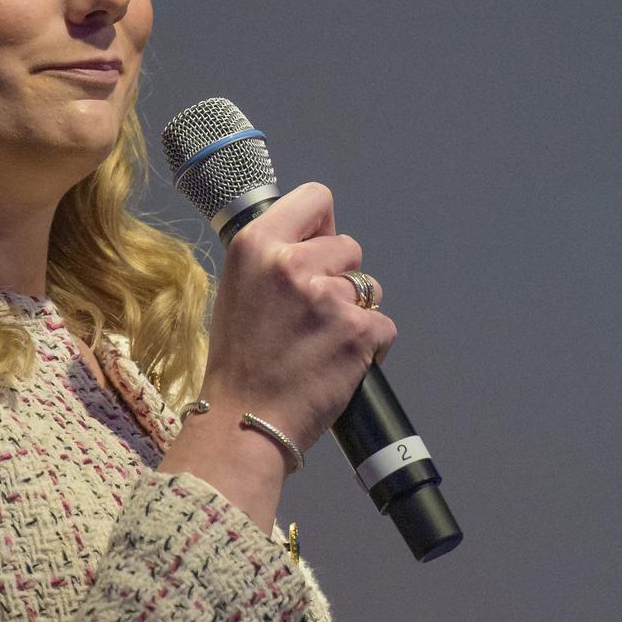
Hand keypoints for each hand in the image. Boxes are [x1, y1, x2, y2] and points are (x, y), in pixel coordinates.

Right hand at [201, 183, 396, 451]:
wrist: (242, 424)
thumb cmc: (239, 360)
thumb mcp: (238, 287)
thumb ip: (274, 259)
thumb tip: (316, 242)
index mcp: (256, 244)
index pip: (316, 198)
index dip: (322, 226)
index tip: (317, 248)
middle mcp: (292, 262)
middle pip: (348, 246)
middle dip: (339, 277)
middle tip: (310, 315)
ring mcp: (328, 297)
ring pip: (369, 288)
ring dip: (355, 312)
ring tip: (322, 343)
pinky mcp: (357, 331)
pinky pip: (383, 325)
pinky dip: (370, 346)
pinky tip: (339, 363)